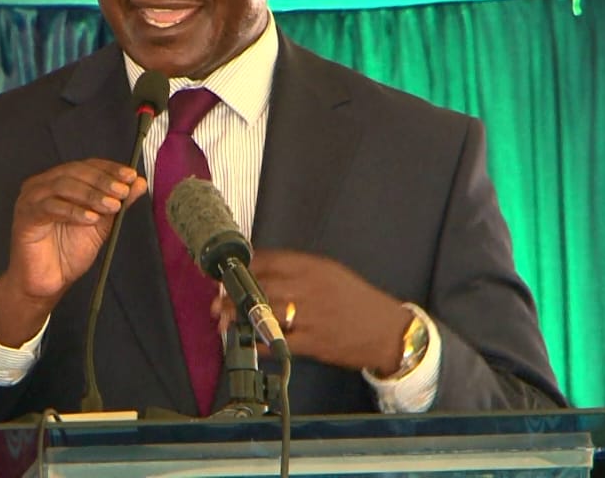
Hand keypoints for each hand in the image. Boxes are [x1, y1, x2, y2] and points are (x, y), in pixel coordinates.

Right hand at [0, 159, 145, 344]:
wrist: (48, 282)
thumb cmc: (69, 252)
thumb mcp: (101, 224)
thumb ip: (117, 202)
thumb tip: (138, 183)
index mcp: (60, 181)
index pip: (87, 165)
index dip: (110, 168)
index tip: (131, 175)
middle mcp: (43, 185)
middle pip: (75, 172)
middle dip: (103, 181)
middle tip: (123, 191)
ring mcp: (31, 199)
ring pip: (63, 186)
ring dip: (91, 195)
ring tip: (112, 206)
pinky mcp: (25, 216)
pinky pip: (50, 207)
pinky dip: (73, 211)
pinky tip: (91, 218)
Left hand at [212, 248, 411, 374]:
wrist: (387, 331)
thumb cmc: (357, 301)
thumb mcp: (332, 273)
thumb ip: (300, 270)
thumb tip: (264, 268)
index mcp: (314, 268)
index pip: (270, 261)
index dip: (244, 266)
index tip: (227, 270)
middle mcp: (309, 289)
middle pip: (261, 286)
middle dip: (234, 292)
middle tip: (218, 298)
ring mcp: (310, 316)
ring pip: (264, 313)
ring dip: (239, 317)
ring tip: (224, 319)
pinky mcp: (312, 342)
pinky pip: (277, 342)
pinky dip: (258, 342)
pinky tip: (247, 342)